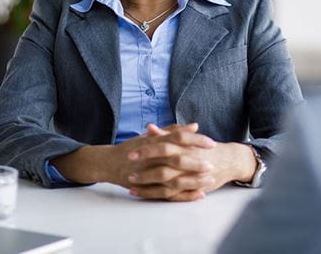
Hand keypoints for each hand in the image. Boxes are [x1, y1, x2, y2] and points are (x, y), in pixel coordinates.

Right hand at [51, 123, 216, 200]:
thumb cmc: (131, 148)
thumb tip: (194, 125)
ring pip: (173, 178)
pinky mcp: (147, 187)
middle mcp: (150, 157)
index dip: (195, 140)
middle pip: (176, 159)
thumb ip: (172, 130)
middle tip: (213, 163)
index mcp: (153, 142)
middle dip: (196, 162)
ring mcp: (147, 174)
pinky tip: (198, 194)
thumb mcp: (149, 136)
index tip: (211, 143)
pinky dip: (184, 195)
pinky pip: (167, 193)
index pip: (177, 138)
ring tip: (209, 180)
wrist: (108, 163)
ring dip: (193, 180)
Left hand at [128, 124, 257, 200]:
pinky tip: (138, 193)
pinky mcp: (189, 189)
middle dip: (145, 168)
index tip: (132, 150)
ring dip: (147, 183)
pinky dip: (154, 194)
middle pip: (164, 165)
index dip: (148, 149)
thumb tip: (149, 127)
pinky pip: (170, 195)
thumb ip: (168, 133)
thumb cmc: (205, 149)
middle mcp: (187, 162)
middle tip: (129, 167)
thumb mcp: (188, 139)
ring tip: (130, 183)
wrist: (229, 161)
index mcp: (185, 147)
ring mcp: (189, 177)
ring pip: (166, 182)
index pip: (164, 146)